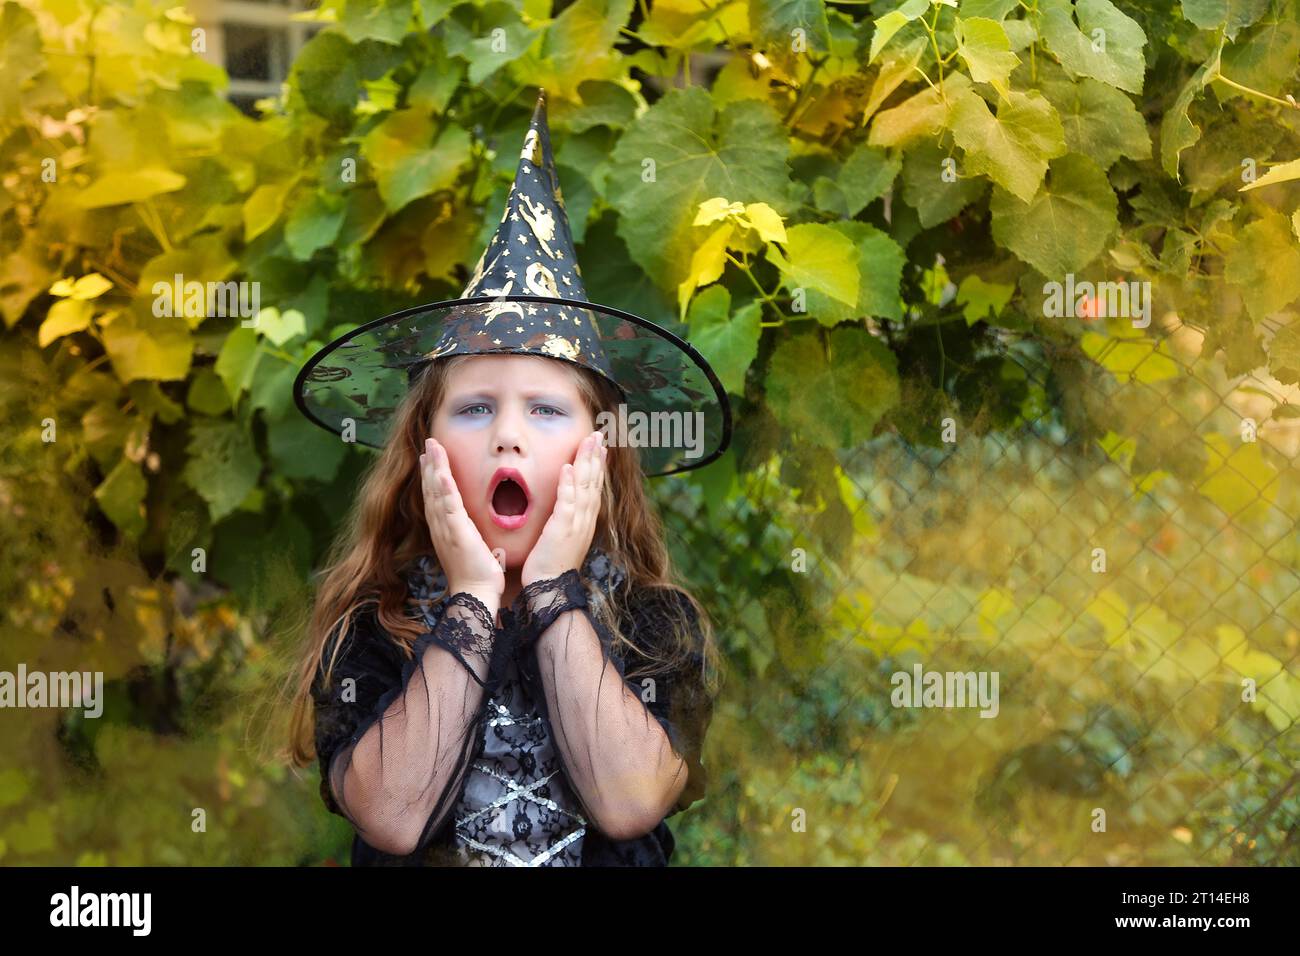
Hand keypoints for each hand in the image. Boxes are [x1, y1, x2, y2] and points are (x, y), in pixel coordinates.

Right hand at [420, 437, 504, 600]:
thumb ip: (479, 542)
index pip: (436, 498)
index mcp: (446, 530)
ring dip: (434, 469)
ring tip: (431, 448)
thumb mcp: (477, 553)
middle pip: (431, 490)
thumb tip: (490, 543)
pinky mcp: (457, 533)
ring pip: (437, 493)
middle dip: (429, 466)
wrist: (477, 595)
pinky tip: (442, 473)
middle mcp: (441, 527)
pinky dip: (445, 489)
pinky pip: (449, 507)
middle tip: (428, 444)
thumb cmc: (479, 577)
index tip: (429, 458)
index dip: (432, 477)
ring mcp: (447, 530)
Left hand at [521, 430, 606, 587]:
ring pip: (584, 488)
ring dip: (586, 463)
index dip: (597, 466)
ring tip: (589, 442)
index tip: (601, 447)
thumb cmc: (551, 565)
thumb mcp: (563, 538)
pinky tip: (568, 468)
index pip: (594, 487)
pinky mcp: (562, 529)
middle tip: (599, 435)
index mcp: (585, 520)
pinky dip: (568, 485)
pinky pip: (566, 503)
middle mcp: (584, 519)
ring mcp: (575, 523)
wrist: (550, 588)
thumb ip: (566, 519)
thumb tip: (566, 506)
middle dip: (596, 457)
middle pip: (593, 482)